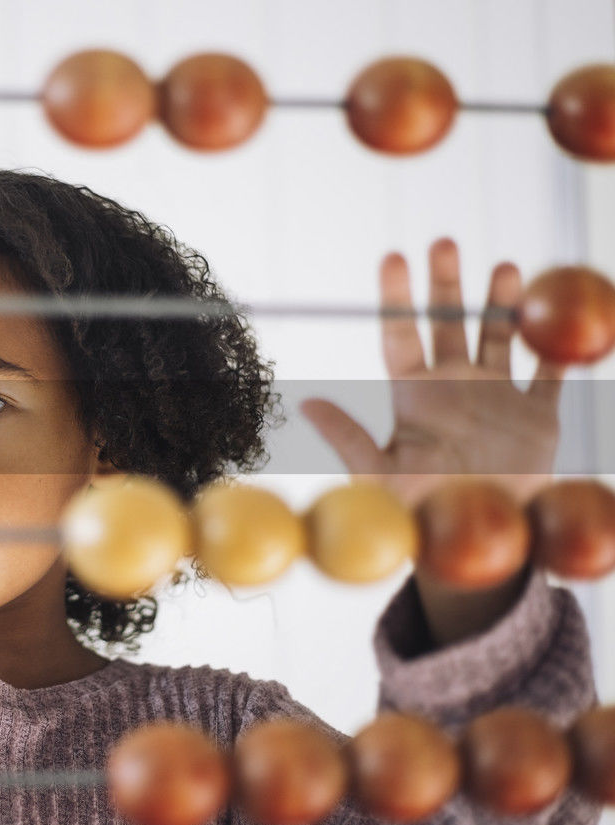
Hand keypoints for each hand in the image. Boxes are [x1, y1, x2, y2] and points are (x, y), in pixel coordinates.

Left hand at [300, 238, 564, 509]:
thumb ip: (348, 437)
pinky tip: (562, 321)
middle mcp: (454, 386)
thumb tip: (305, 403)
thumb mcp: (377, 474)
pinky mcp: (537, 416)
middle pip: (448, 323)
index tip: (392, 257)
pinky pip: (551, 374)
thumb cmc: (418, 511)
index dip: (397, 297)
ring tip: (504, 268)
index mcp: (415, 395)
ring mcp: (497, 396)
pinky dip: (559, 350)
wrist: (474, 539)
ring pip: (499, 336)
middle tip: (442, 241)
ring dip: (502, 303)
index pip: (401, 335)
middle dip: (446, 283)